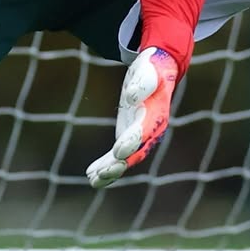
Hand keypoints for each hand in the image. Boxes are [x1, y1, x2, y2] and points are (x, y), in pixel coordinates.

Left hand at [86, 47, 177, 188]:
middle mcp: (151, 131)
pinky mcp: (128, 138)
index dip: (133, 142)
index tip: (118, 152)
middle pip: (136, 152)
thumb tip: (132, 96)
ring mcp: (140, 137)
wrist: (157, 73)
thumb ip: (143, 82)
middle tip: (102, 173)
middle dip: (120, 164)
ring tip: (93, 180)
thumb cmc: (152, 70)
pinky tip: (92, 176)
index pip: (146, 132)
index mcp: (157, 115)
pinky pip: (117, 156)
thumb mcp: (149, 70)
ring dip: (110, 171)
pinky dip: (105, 165)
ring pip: (126, 159)